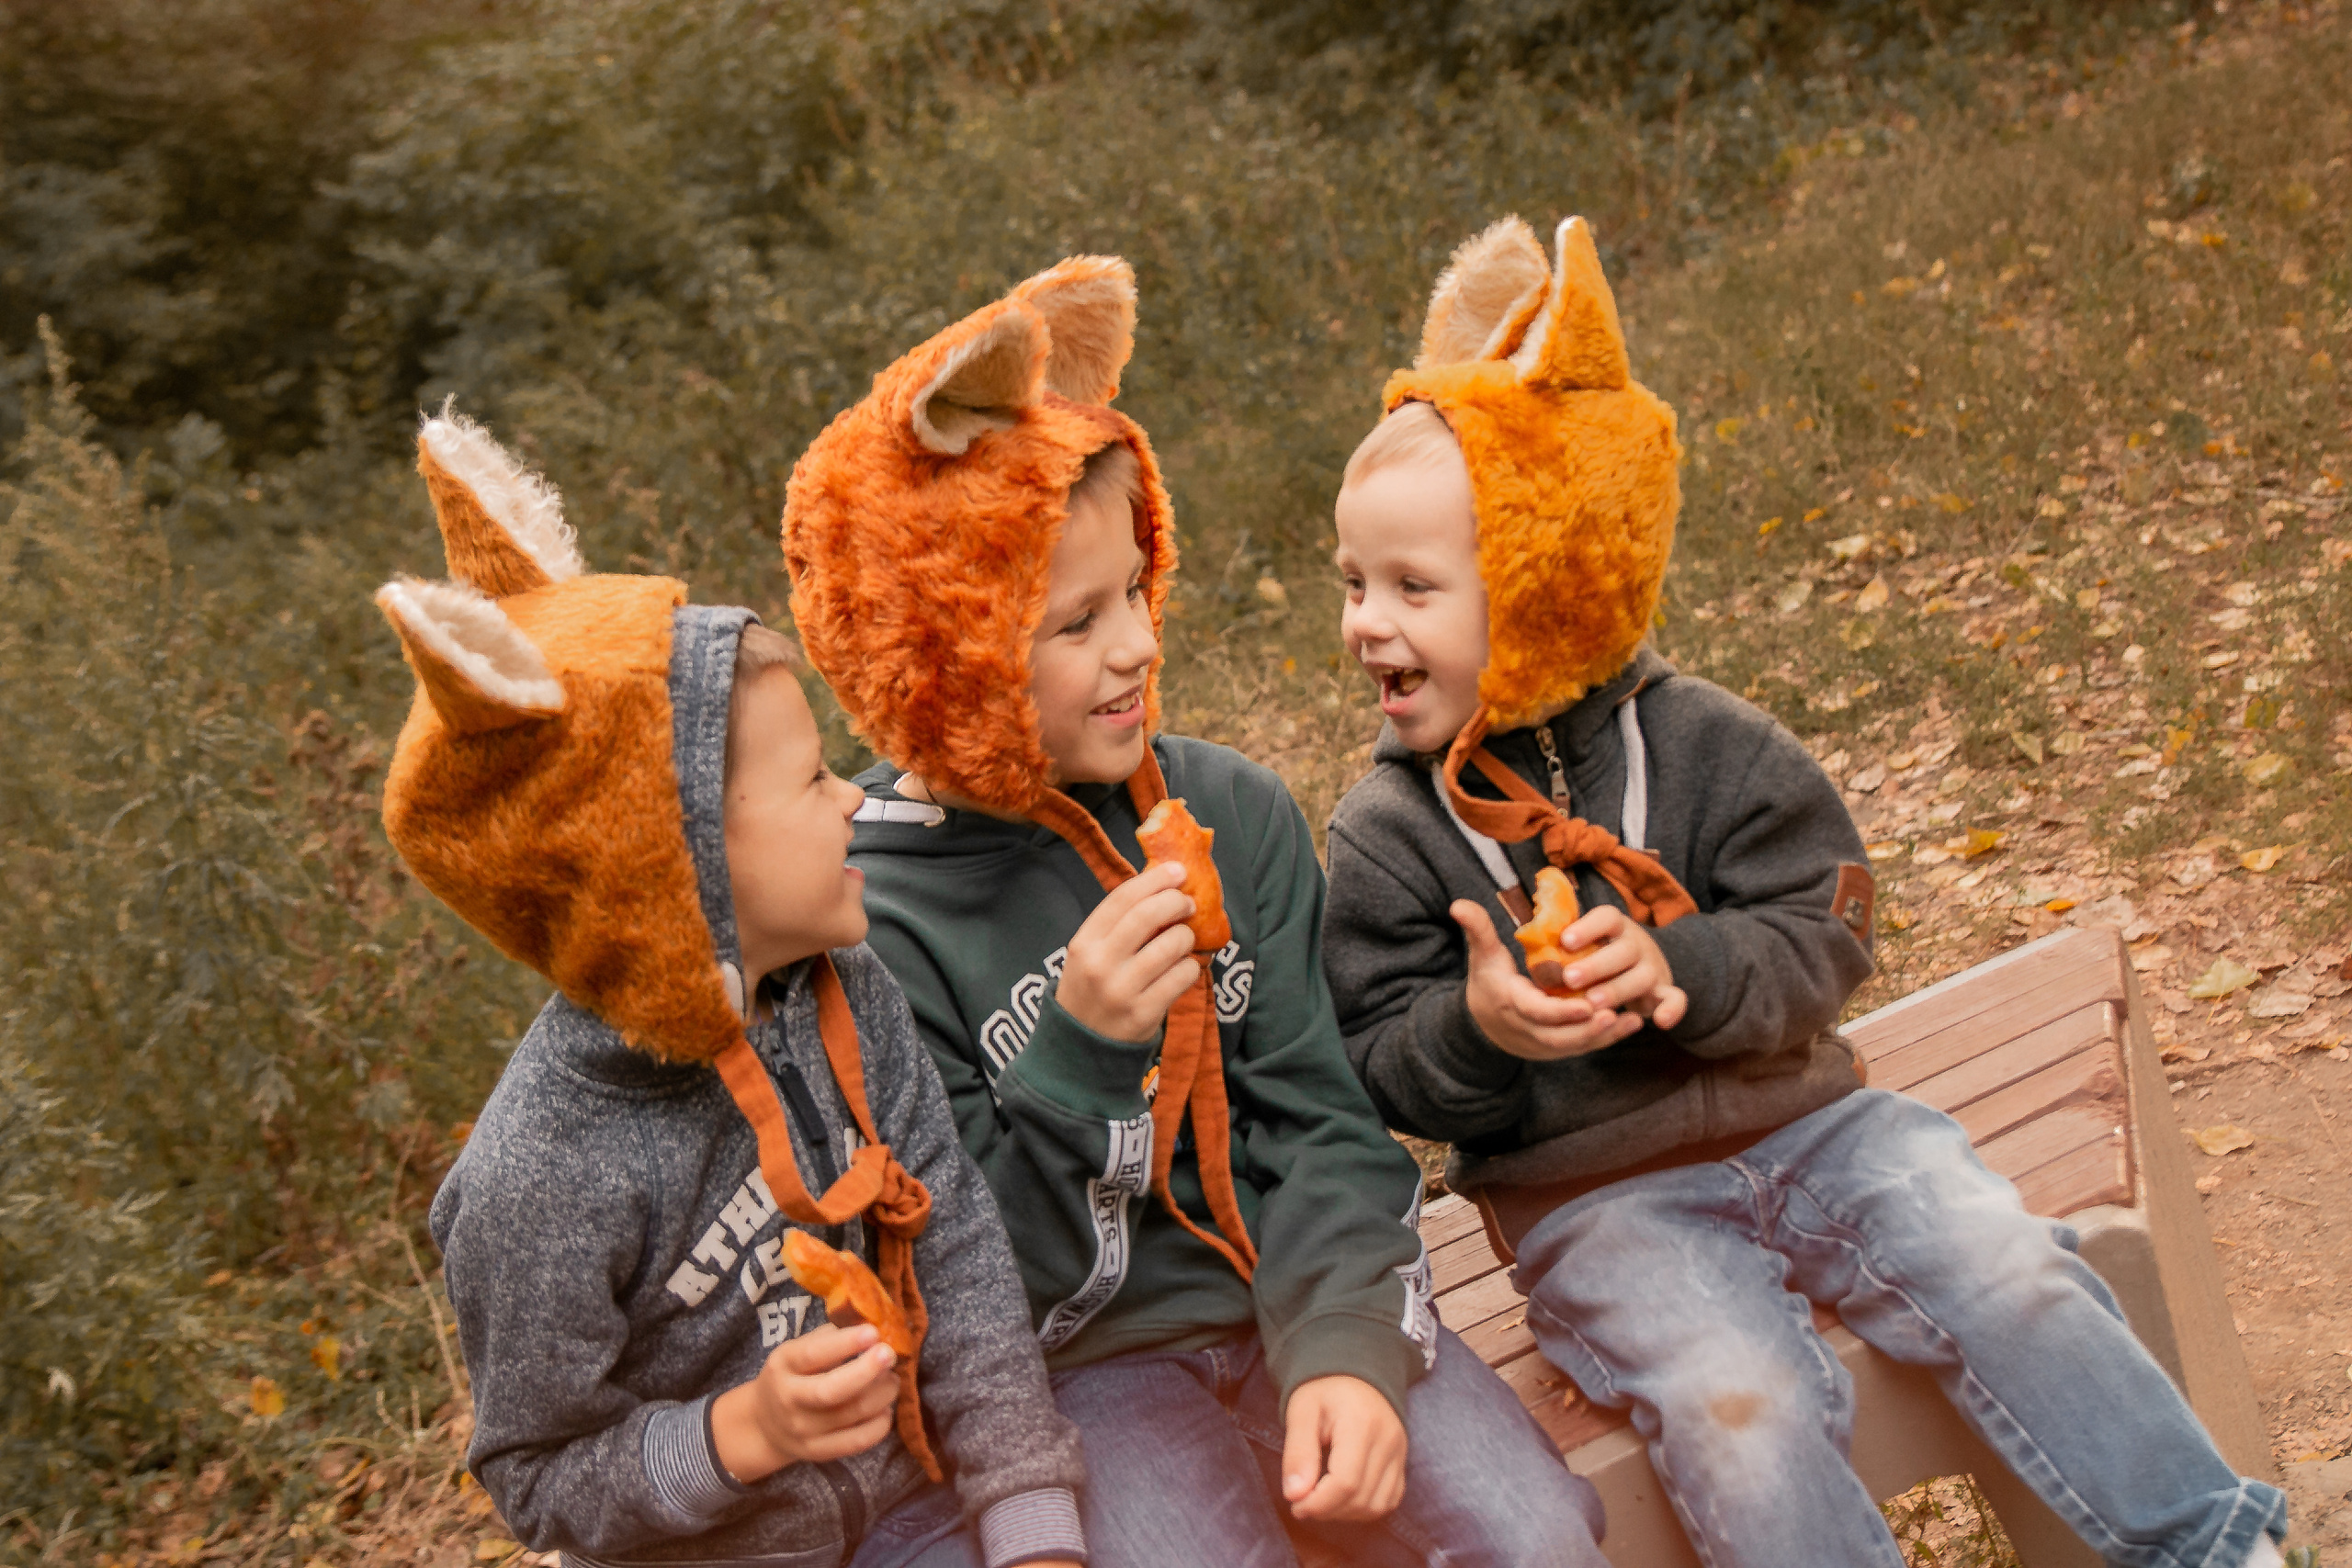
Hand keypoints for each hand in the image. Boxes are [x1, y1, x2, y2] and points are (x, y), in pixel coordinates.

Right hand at [709, 1324, 898, 1482]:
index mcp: (783, 1366)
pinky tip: (885, 1408)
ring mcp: (803, 1431)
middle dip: (867, 1371)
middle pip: (832, 1391)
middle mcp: (789, 1400)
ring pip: (852, 1414)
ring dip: (882, 1393)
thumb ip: (828, 1337)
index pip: (814, 1354)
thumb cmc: (791, 1376)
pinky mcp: (818, 1452)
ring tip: (892, 1380)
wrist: (764, 1425)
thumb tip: (870, 1322)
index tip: (873, 1332)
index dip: (846, 1343)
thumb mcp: (795, 1351)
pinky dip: (880, 1424)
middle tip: (890, 1355)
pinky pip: (857, 1441)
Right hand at [1054, 859, 1200, 1042]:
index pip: (1122, 898)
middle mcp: (1101, 963)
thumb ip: (1116, 927)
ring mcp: (1123, 990)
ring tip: (1184, 941)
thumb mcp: (1088, 956)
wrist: (1078, 1051)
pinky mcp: (1145, 1013)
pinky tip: (1184, 969)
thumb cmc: (1090, 993)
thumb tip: (1161, 889)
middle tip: (1188, 903)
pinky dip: (1191, 967)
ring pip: (1172, 945)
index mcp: (1084, 943)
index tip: (1178, 871)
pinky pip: (1182, 976)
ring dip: (1186, 936)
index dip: (1154, 880)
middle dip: (1176, 902)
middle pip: (1148, 915)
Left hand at [1282, 1374, 1406, 1521]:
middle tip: (1302, 1502)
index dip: (1318, 1503)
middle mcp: (1387, 1440)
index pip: (1345, 1482)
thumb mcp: (1301, 1412)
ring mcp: (1399, 1452)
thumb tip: (1294, 1495)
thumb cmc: (1323, 1391)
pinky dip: (1364, 1508)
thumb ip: (1297, 1453)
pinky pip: (1389, 1500)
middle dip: (1328, 1510)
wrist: (1354, 1373)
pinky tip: (1343, 1498)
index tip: (1295, 1504)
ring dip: (1345, 1513)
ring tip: (1321, 1499)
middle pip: (1361, 1498)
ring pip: (1376, 1506)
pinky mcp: (1402, 1462)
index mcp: (1361, 1423)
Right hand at [1454, 900, 1684, 1061]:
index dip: (1561, 1013)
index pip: (1537, 1012)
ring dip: (1604, 1035)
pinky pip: (1584, 1047)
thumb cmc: (1489, 982)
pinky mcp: (1557, 1049)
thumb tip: (1458, 904)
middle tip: (1613, 1013)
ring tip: (1631, 1019)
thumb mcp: (1483, 956)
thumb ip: (1478, 930)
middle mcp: (1527, 1029)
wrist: (1485, 1024)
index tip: (1587, 1005)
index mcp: (1511, 1004)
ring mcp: (1543, 1044)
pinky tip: (1632, 1023)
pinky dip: (1608, 1039)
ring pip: (1575, 1045)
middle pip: (1560, 1036)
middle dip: (1587, 1029)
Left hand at [1554, 902, 1685, 1028]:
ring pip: (1642, 976)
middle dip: (1596, 965)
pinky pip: (1675, 999)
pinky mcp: (1663, 991)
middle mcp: (1636, 944)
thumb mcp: (1582, 941)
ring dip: (1618, 990)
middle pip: (1623, 950)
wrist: (1639, 964)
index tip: (1565, 940)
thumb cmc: (1596, 953)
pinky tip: (1660, 1022)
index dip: (1588, 928)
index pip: (1606, 918)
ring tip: (1592, 1003)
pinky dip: (1672, 1009)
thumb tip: (1511, 936)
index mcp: (1614, 926)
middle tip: (1569, 979)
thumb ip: (1558, 941)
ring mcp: (1653, 967)